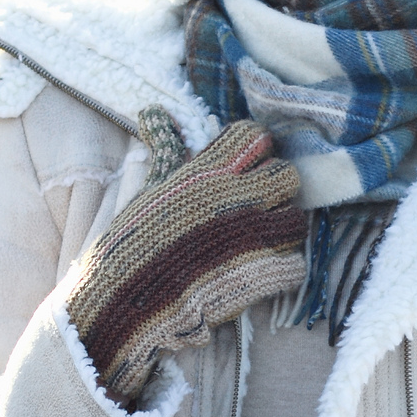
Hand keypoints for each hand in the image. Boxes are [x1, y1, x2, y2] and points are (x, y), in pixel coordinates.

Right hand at [66, 109, 306, 406]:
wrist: (120, 304)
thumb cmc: (129, 246)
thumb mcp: (148, 190)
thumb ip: (166, 151)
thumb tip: (154, 112)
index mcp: (204, 172)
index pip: (255, 137)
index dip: (254, 153)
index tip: (243, 171)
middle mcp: (231, 198)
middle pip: (288, 176)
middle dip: (276, 193)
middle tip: (258, 211)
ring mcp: (248, 237)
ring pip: (296, 221)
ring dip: (282, 233)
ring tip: (260, 244)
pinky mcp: (257, 276)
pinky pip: (295, 265)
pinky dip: (282, 272)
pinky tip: (261, 275)